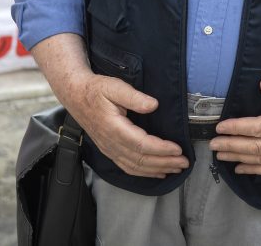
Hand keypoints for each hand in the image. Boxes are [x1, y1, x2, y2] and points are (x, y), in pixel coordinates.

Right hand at [31, 34, 188, 178]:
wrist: (76, 96)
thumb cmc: (96, 89)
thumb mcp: (114, 87)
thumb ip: (134, 96)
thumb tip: (153, 105)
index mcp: (113, 127)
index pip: (141, 144)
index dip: (161, 149)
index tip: (178, 149)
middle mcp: (111, 143)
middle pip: (141, 159)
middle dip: (165, 162)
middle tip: (185, 162)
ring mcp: (109, 149)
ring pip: (135, 166)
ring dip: (157, 169)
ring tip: (176, 168)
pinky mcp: (109, 151)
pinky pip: (127, 167)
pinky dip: (144, 173)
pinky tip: (158, 172)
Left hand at [209, 80, 260, 174]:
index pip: (257, 129)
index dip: (237, 128)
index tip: (221, 127)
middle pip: (254, 147)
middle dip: (231, 146)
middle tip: (213, 144)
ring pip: (260, 160)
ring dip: (238, 159)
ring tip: (220, 155)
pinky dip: (254, 171)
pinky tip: (240, 169)